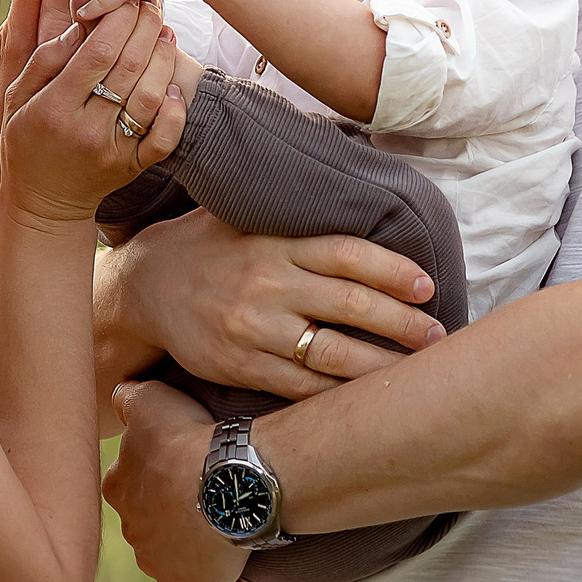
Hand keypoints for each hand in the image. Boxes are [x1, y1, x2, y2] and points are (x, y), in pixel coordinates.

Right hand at [1, 0, 188, 230]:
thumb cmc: (27, 141)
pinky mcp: (133, 167)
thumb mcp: (19, 98)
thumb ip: (47, 59)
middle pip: (128, 67)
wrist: (43, 203)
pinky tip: (171, 85)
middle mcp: (88, 129)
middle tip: (151, 4)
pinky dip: (175, 110)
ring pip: (150, 96)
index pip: (97, 53)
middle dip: (145, 28)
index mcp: (56, 107)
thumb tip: (84, 23)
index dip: (118, 19)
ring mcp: (114, 150)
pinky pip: (164, 138)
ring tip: (164, 32)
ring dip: (163, 58)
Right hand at [100, 209, 443, 399]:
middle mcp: (267, 285)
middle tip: (436, 334)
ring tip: (415, 370)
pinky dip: (339, 394)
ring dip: (382, 365)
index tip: (426, 285)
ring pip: (333, 353)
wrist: (144, 287)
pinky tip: (367, 396)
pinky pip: (301, 386)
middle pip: (351, 305)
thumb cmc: (206, 247)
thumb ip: (294, 214)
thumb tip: (354, 186)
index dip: (392, 270)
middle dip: (403, 322)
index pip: (346, 254)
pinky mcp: (241, 366)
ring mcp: (253, 329)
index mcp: (273, 243)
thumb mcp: (243, 216)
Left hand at [102, 380, 245, 581]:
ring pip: (176, 559)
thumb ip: (129, 397)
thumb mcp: (152, 399)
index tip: (186, 465)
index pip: (133, 484)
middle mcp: (132, 532)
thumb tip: (119, 396)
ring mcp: (158, 566)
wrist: (227, 481)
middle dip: (174, 514)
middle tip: (208, 495)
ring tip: (227, 523)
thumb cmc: (188, 438)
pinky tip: (236, 561)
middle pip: (153, 524)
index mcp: (118, 489)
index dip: (160, 475)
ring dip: (195, 547)